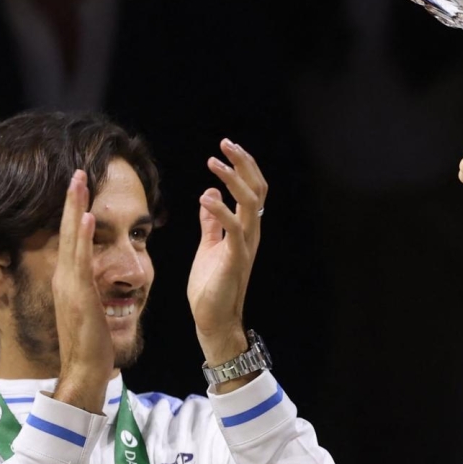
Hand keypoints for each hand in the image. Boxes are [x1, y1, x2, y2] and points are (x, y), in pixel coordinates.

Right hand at [51, 171, 113, 413]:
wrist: (85, 368)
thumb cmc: (91, 343)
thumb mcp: (90, 308)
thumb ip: (89, 290)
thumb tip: (95, 278)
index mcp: (69, 280)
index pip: (71, 239)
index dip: (75, 213)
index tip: (80, 188)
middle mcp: (65, 278)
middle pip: (68, 231)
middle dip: (73, 201)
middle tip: (77, 171)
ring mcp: (69, 285)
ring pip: (73, 238)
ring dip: (76, 208)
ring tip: (79, 180)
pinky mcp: (79, 294)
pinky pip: (81, 260)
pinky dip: (83, 237)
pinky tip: (88, 217)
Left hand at [189, 139, 264, 364]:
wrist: (213, 320)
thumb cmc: (210, 287)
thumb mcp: (208, 247)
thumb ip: (211, 223)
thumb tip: (209, 195)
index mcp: (245, 229)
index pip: (252, 190)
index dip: (244, 167)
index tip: (227, 148)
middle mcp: (250, 234)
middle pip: (256, 189)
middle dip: (243, 163)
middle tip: (226, 143)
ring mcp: (245, 245)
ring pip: (249, 203)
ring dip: (233, 179)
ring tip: (215, 162)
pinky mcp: (235, 258)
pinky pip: (233, 228)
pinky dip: (221, 209)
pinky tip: (207, 197)